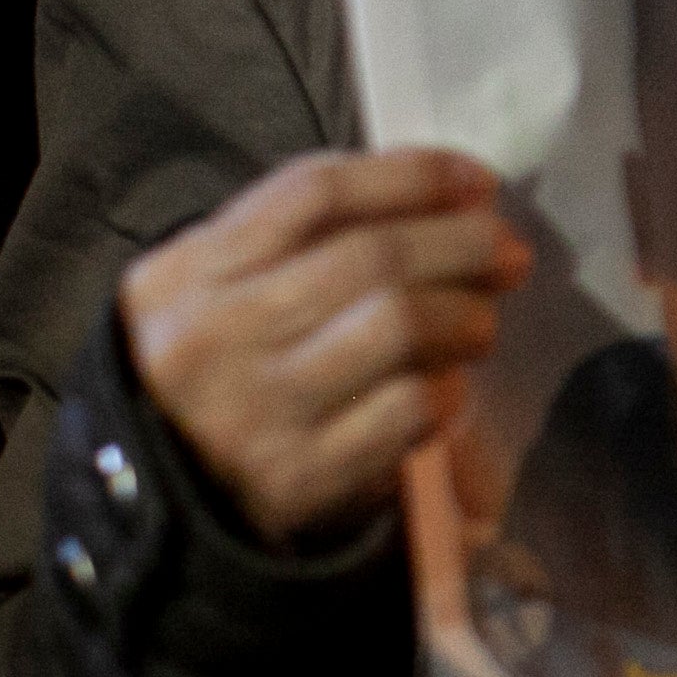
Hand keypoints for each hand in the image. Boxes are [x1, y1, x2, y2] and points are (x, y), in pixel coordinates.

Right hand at [120, 148, 528, 544]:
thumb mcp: (221, 286)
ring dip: (465, 315)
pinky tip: (447, 385)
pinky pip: (408, 408)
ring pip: (399, 326)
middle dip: (462, 244)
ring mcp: (255, 411)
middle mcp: (211, 337)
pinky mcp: (301, 477)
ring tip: (480, 321)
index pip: (314, 194)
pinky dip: (446, 388)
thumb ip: (307, 232)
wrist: (170, 499)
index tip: (476, 181)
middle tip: (507, 251)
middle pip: (370, 258)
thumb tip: (446, 196)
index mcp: (186, 274)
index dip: (412, 177)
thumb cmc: (220, 368)